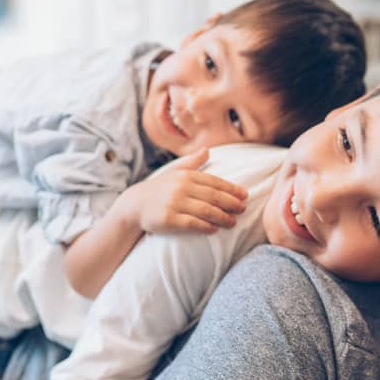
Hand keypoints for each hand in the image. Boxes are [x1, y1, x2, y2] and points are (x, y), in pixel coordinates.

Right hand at [119, 149, 246, 234]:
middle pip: (214, 196)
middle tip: (243, 209)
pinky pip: (193, 224)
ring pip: (206, 211)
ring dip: (223, 217)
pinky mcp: (169, 219)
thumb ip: (192, 162)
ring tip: (233, 222)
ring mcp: (175, 204)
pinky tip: (215, 229)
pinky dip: (206, 227)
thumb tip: (207, 150)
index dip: (232, 189)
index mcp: (185, 175)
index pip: (214, 182)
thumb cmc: (159, 189)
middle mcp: (181, 188)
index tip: (244, 196)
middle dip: (231, 204)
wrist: (135, 205)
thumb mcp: (174, 172)